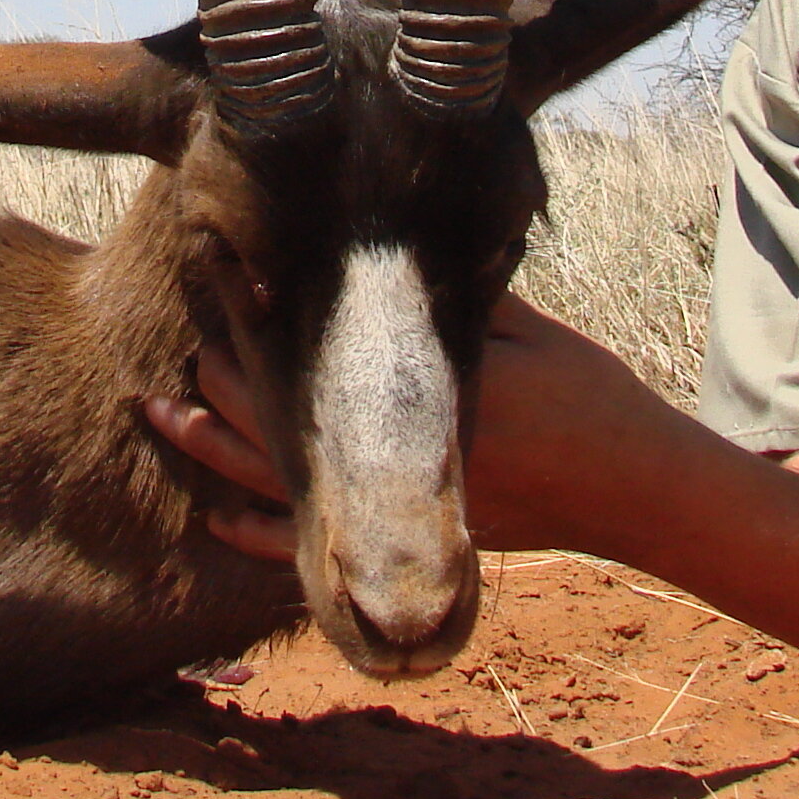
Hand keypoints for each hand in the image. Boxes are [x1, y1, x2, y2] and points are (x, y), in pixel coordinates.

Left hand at [141, 295, 666, 563]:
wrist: (637, 490)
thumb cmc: (590, 397)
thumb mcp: (527, 327)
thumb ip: (458, 295)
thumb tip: (396, 246)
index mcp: (425, 393)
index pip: (320, 352)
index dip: (264, 318)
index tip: (222, 280)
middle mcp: (397, 458)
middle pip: (281, 417)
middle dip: (226, 375)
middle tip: (184, 340)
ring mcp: (397, 510)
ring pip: (278, 481)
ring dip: (215, 447)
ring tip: (161, 411)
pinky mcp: (408, 543)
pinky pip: (313, 552)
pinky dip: (260, 534)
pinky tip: (217, 515)